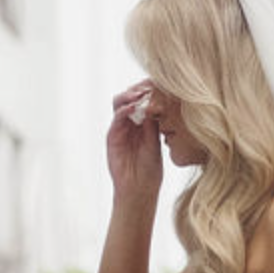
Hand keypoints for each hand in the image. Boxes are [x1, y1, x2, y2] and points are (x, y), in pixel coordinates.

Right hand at [106, 81, 161, 197]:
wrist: (139, 189)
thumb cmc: (150, 169)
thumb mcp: (156, 142)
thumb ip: (154, 123)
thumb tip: (157, 100)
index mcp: (143, 123)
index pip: (144, 99)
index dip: (150, 89)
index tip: (161, 83)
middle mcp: (130, 123)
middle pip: (130, 96)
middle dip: (140, 88)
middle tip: (150, 85)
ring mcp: (120, 128)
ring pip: (120, 102)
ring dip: (130, 95)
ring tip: (141, 94)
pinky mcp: (112, 136)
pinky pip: (116, 117)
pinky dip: (124, 110)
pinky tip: (134, 107)